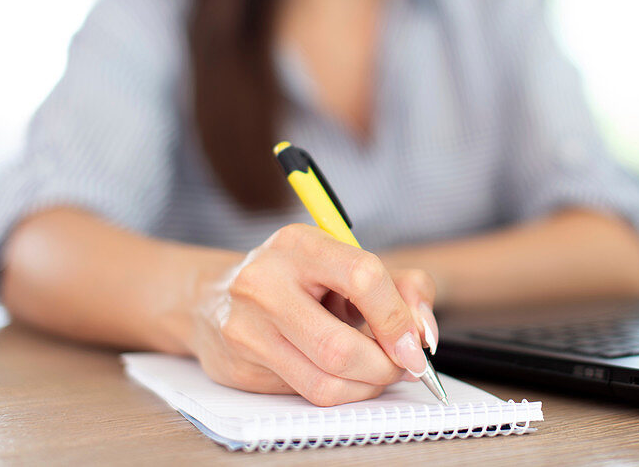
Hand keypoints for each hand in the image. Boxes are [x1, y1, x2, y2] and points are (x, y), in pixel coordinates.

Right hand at [188, 223, 439, 405]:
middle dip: (385, 367)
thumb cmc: (295, 278)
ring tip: (377, 373)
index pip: (362, 277)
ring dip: (367, 387)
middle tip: (403, 367)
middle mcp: (265, 283)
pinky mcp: (239, 366)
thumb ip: (400, 286)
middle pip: (340, 347)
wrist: (215, 296)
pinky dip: (341, 392)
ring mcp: (246, 328)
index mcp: (299, 245)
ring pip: (325, 382)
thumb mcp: (347, 263)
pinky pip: (306, 393)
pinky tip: (345, 376)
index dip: (398, 318)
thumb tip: (423, 332)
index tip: (416, 344)